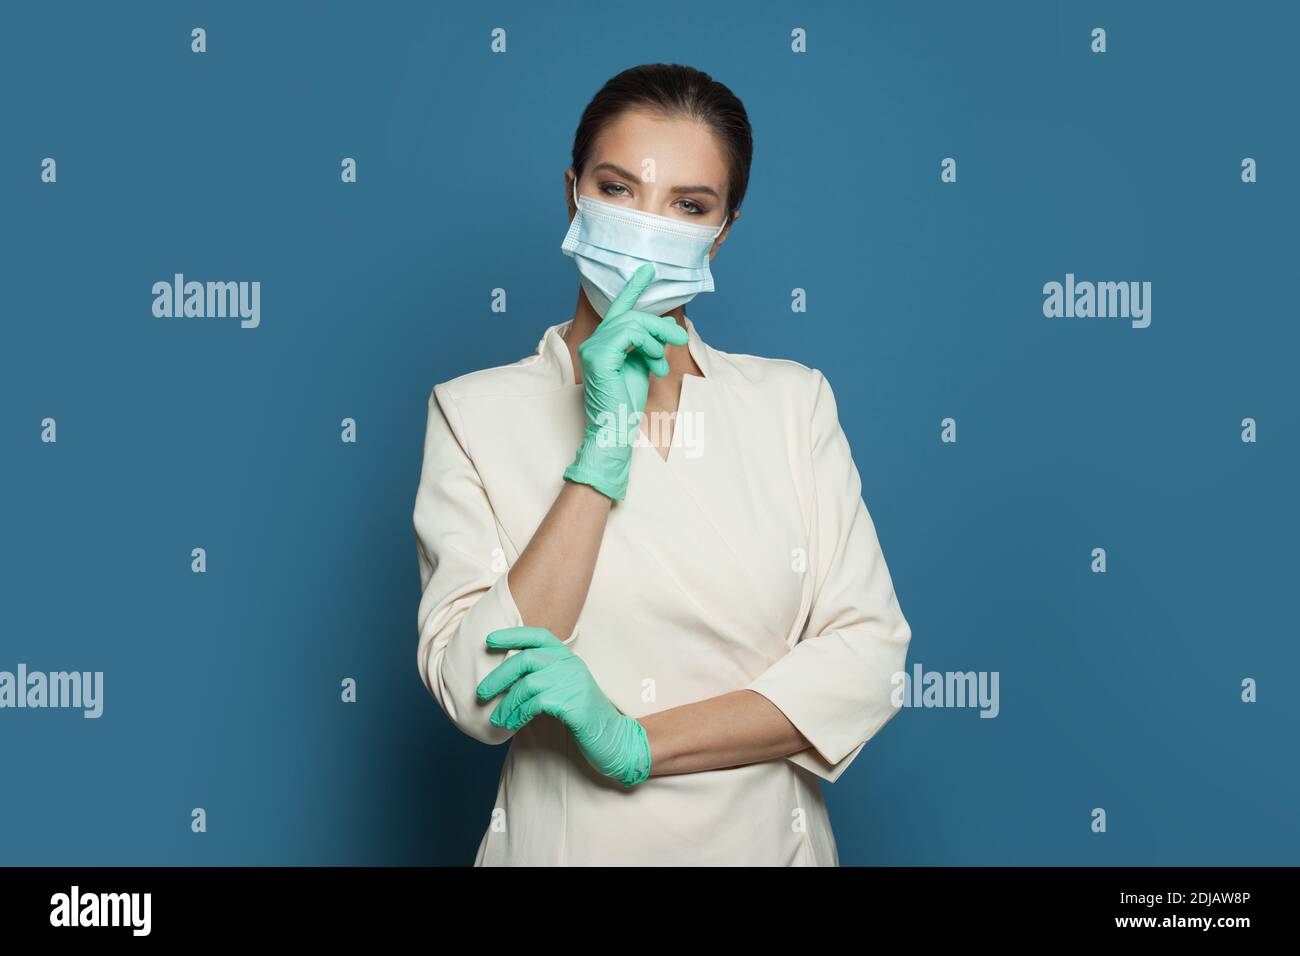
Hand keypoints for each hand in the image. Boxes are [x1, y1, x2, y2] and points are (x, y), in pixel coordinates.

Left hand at [476, 626, 651, 787]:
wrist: (613, 737)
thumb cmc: (582, 714)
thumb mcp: (564, 686)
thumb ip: (544, 675)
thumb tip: (505, 677)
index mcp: (567, 657)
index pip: (537, 635)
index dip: (512, 634)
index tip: (488, 640)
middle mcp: (571, 665)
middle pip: (526, 659)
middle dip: (499, 676)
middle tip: (481, 693)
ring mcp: (573, 682)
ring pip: (528, 684)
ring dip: (507, 703)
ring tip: (496, 719)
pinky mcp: (573, 703)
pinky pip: (536, 704)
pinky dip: (518, 714)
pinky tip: (511, 724)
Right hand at [563, 263, 688, 499]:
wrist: (615, 429)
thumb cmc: (627, 402)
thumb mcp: (643, 365)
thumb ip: (648, 344)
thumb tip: (665, 327)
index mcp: (605, 342)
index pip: (620, 309)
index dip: (634, 287)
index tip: (649, 269)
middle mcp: (595, 341)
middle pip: (632, 314)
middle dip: (659, 324)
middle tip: (678, 338)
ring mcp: (593, 348)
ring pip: (633, 322)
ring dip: (657, 337)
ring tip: (662, 361)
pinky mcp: (598, 356)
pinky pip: (630, 334)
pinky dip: (647, 344)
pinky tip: (653, 362)